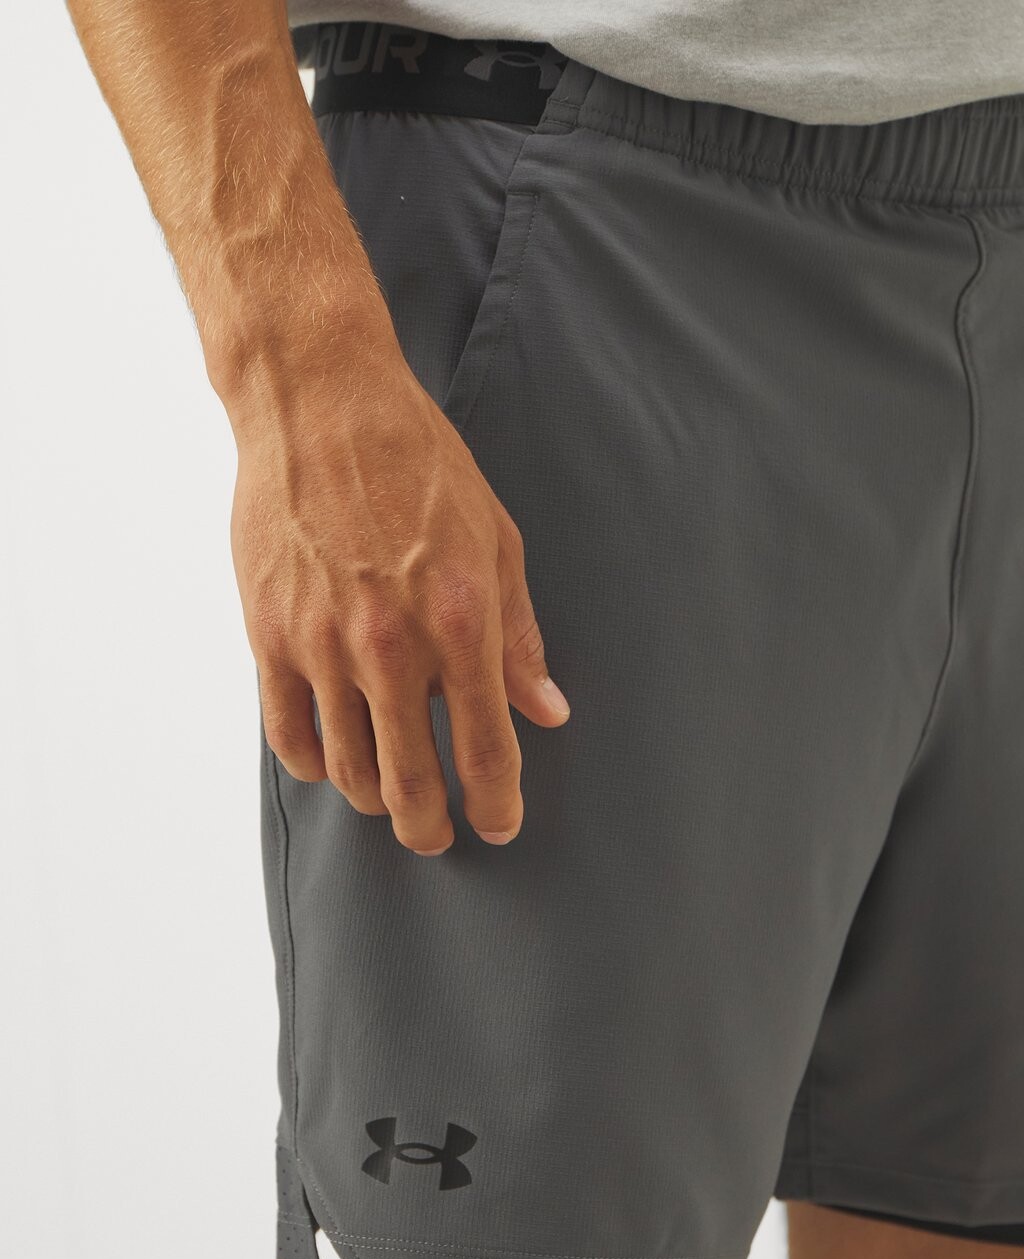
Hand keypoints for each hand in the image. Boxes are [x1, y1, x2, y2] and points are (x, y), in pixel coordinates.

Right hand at [229, 329, 570, 855]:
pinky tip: (332, 765)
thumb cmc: (420, 465)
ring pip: (347, 769)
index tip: (500, 825)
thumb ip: (519, 638)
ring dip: (374, 801)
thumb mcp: (497, 542)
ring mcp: (322, 645)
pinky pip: (289, 734)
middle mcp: (391, 645)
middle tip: (439, 836)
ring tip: (391, 801)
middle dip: (432, 827)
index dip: (497, 803)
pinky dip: (313, 767)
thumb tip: (547, 712)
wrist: (320, 406)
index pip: (486, 749)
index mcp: (461, 622)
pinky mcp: (268, 636)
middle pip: (411, 782)